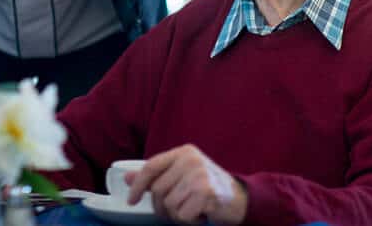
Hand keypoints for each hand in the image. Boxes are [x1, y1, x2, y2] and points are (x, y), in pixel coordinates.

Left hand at [126, 145, 247, 224]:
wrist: (242, 200)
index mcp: (183, 152)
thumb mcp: (182, 176)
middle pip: (158, 190)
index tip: (132, 200)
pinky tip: (201, 215)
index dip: (138, 184)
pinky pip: (182, 215)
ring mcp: (199, 175)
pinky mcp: (206, 193)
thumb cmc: (208, 188)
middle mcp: (190, 160)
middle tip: (178, 211)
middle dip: (163, 207)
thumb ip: (156, 176)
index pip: (151, 167)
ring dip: (178, 215)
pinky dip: (189, 221)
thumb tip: (128, 179)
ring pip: (169, 205)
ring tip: (193, 210)